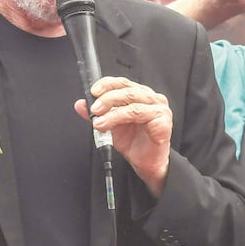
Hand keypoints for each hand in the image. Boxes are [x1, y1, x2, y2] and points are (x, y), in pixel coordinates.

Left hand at [74, 76, 171, 196]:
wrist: (146, 162)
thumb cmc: (133, 142)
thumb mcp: (109, 125)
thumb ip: (97, 113)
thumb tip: (81, 104)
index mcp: (140, 95)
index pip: (122, 83)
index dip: (107, 84)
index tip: (93, 91)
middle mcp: (151, 99)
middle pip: (127, 90)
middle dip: (106, 98)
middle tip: (94, 109)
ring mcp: (159, 108)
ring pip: (131, 102)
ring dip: (111, 112)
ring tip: (98, 122)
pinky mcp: (163, 121)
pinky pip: (140, 114)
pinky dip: (120, 118)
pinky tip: (109, 126)